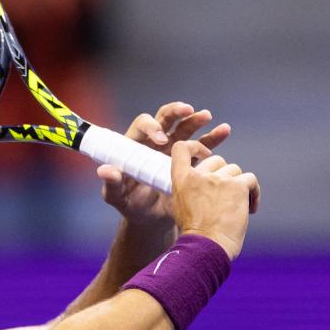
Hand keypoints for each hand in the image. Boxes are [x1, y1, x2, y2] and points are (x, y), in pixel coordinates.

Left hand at [96, 102, 230, 228]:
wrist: (151, 219)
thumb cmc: (129, 205)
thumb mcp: (116, 197)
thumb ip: (111, 184)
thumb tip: (105, 170)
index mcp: (136, 146)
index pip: (142, 126)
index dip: (151, 128)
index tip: (161, 139)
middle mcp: (154, 143)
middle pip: (165, 119)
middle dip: (176, 112)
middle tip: (188, 110)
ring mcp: (173, 149)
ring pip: (185, 129)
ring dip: (196, 120)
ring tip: (207, 116)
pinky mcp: (188, 160)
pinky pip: (202, 145)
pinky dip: (213, 137)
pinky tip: (224, 130)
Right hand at [169, 140, 260, 259]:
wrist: (207, 247)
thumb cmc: (196, 234)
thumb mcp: (181, 207)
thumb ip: (190, 189)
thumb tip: (206, 183)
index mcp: (181, 180)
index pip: (182, 148)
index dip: (195, 147)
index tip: (205, 153)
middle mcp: (199, 175)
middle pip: (216, 160)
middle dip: (223, 175)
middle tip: (225, 197)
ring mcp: (219, 179)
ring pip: (235, 170)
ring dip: (239, 186)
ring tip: (238, 207)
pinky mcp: (238, 186)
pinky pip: (250, 180)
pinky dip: (254, 193)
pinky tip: (250, 209)